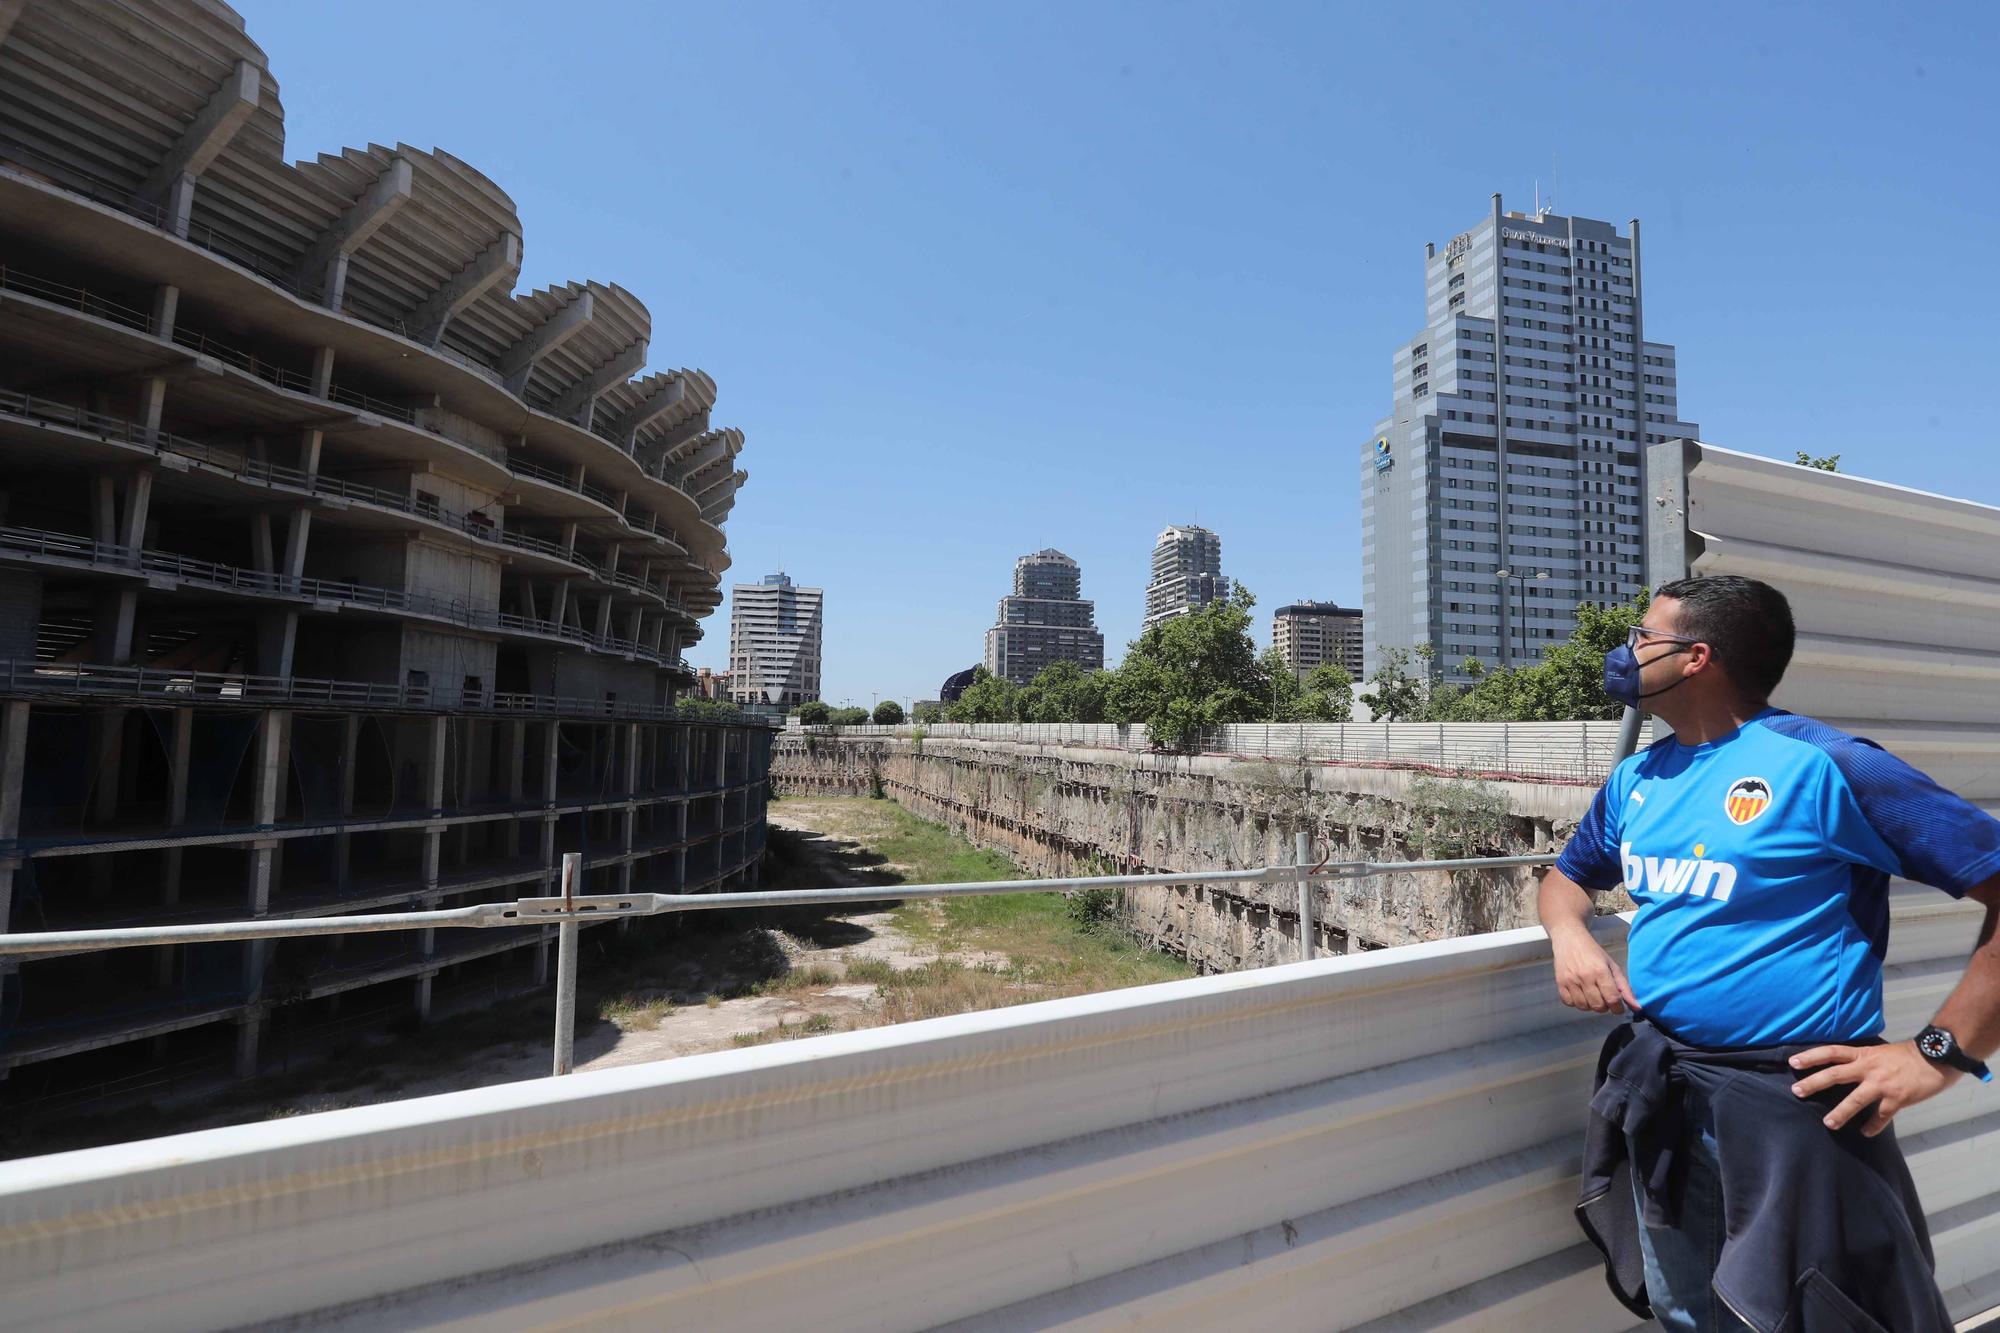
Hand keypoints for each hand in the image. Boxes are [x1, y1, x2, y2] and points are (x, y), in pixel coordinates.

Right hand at [1549, 927, 1638, 1014]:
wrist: (1570, 939)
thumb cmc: (1593, 952)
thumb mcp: (1612, 966)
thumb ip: (1625, 988)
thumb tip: (1637, 1007)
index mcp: (1601, 971)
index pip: (1612, 999)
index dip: (1618, 1008)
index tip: (1618, 1006)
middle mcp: (1585, 976)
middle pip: (1598, 1006)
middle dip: (1605, 1006)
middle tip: (1605, 998)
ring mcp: (1570, 980)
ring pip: (1583, 1007)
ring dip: (1591, 1005)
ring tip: (1593, 995)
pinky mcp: (1560, 982)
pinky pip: (1569, 1003)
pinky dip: (1576, 1002)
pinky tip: (1581, 994)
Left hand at [1789, 1041, 1956, 1135]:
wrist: (1935, 1057)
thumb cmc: (1906, 1055)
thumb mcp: (1878, 1052)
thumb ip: (1861, 1060)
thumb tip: (1843, 1068)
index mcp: (1863, 1054)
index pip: (1831, 1052)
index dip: (1811, 1056)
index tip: (1793, 1062)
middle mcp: (1868, 1068)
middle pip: (1835, 1075)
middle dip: (1814, 1083)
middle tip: (1797, 1092)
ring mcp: (1882, 1084)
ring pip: (1856, 1100)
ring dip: (1840, 1112)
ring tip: (1828, 1123)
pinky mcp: (1897, 1099)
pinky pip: (1881, 1116)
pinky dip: (1873, 1126)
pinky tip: (1866, 1132)